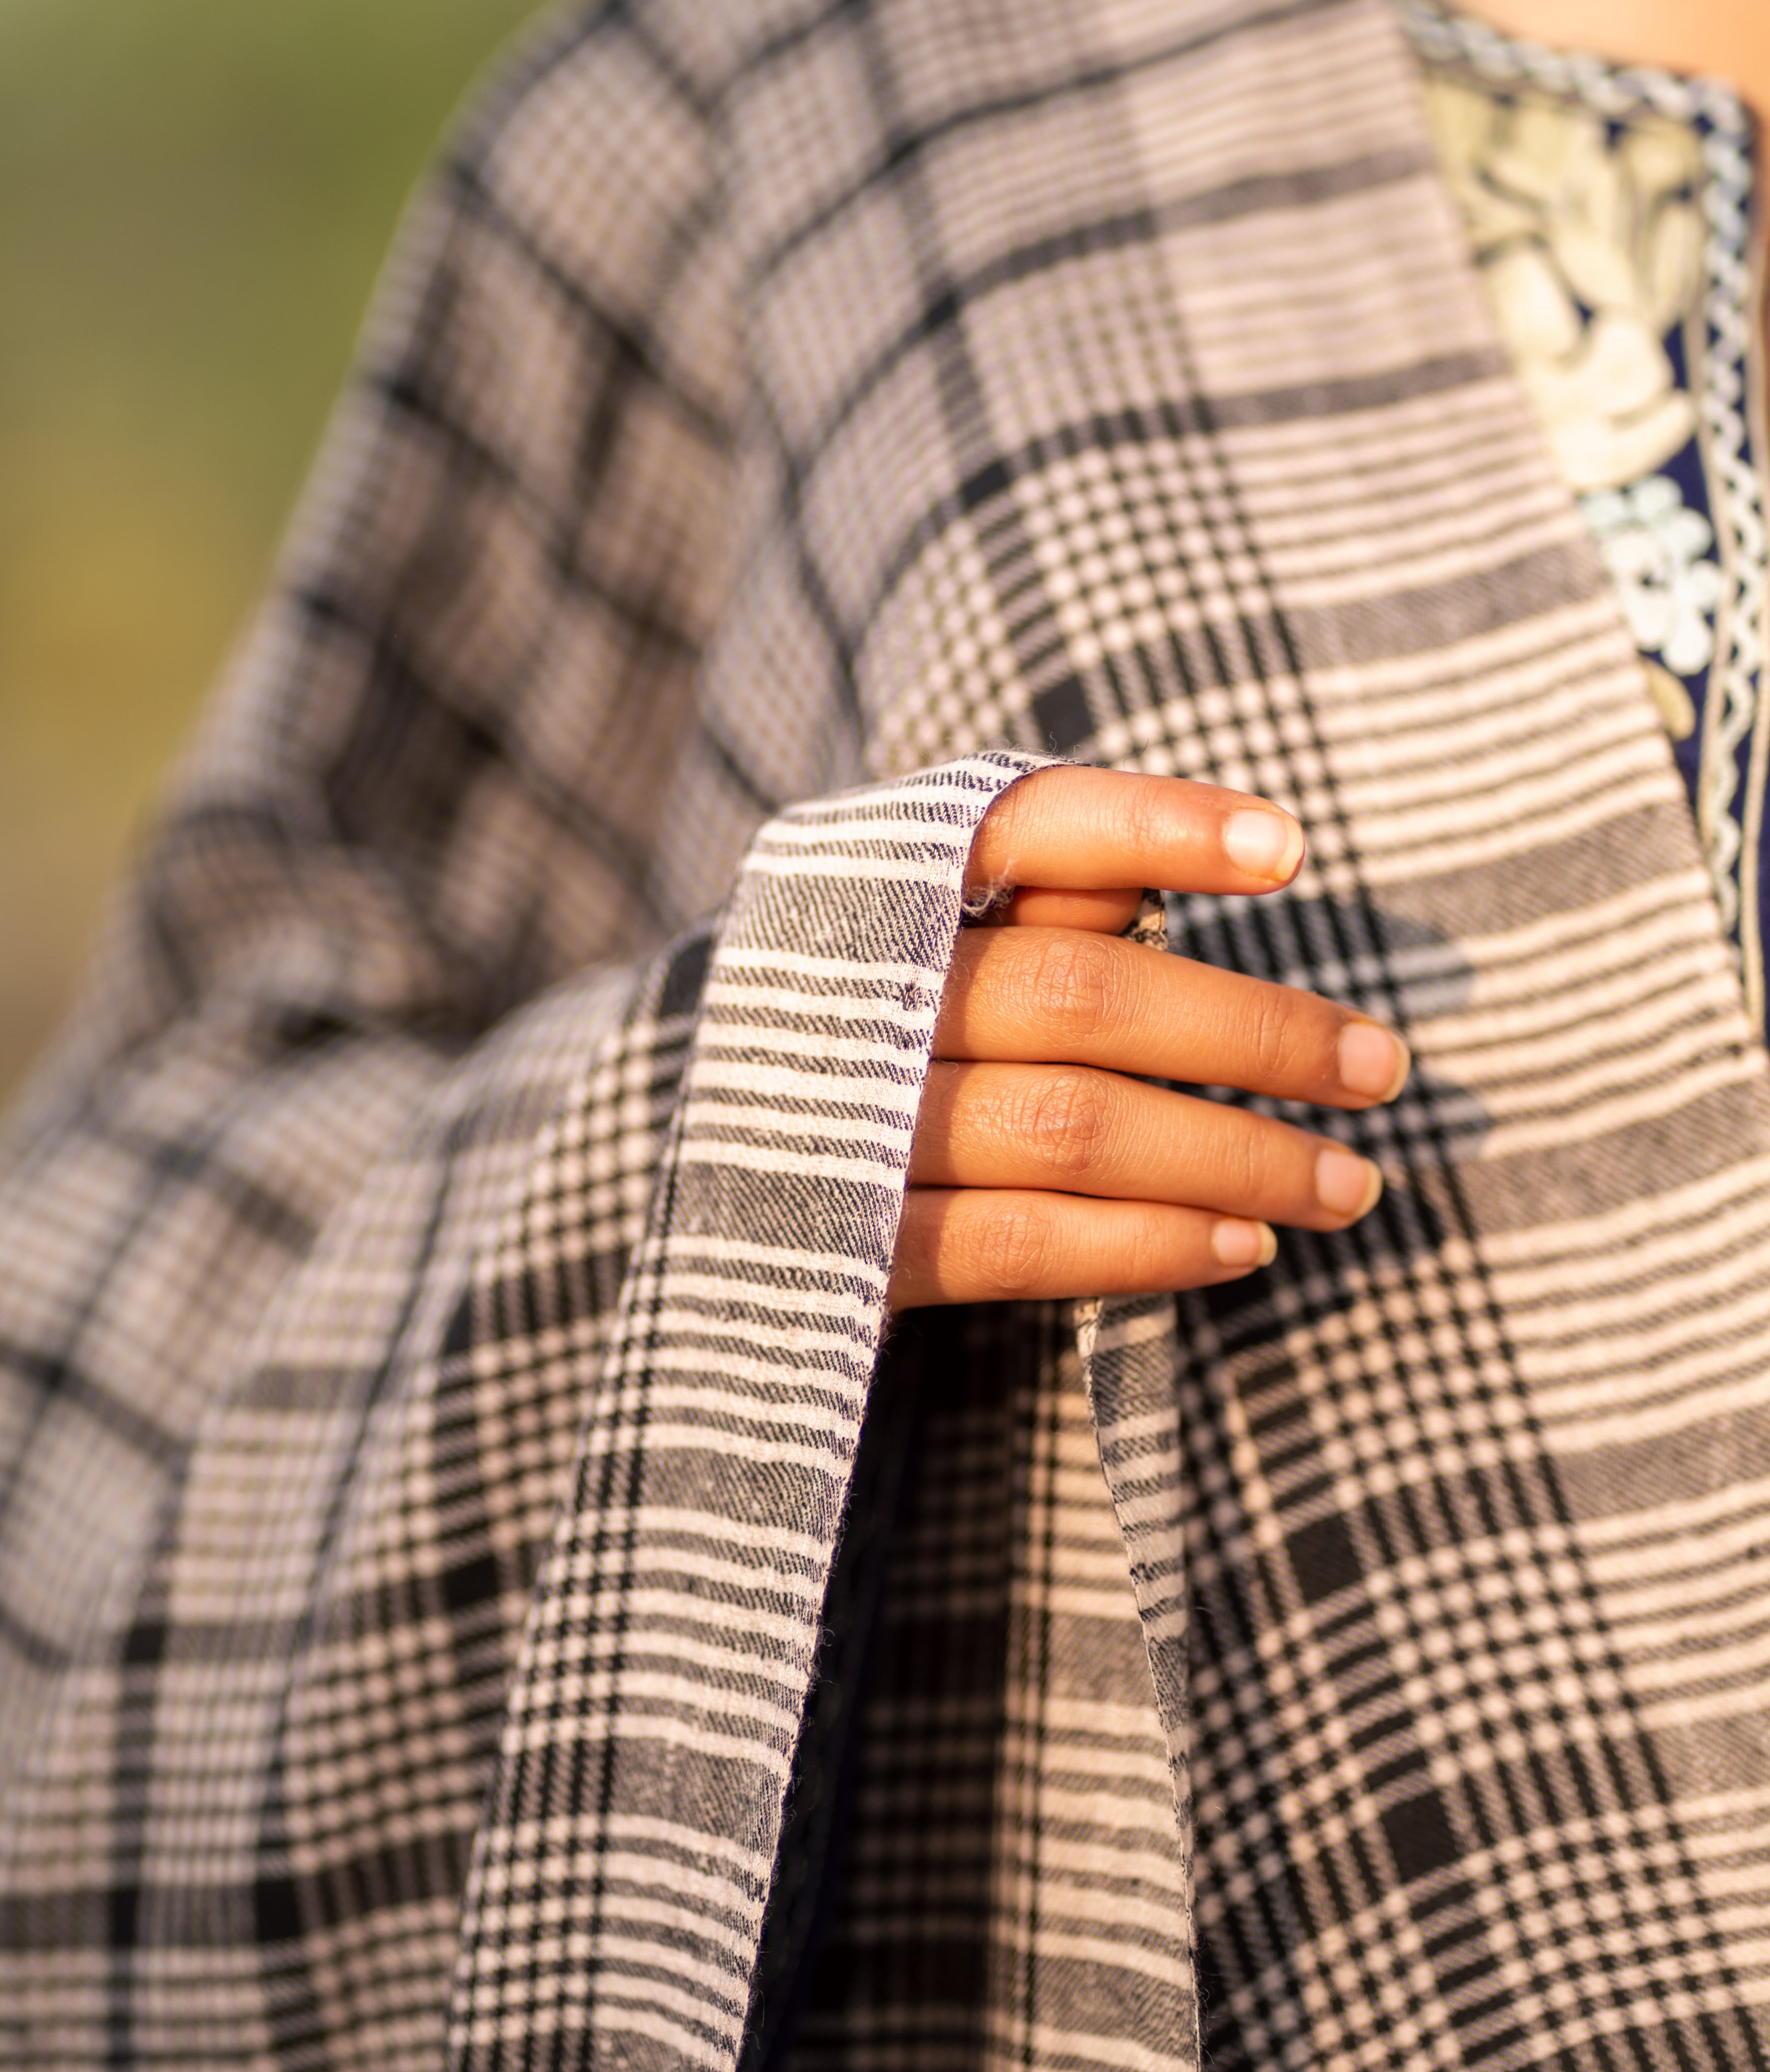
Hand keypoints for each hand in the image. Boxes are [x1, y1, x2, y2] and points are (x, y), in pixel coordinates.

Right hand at [887, 767, 1409, 1309]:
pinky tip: (1242, 1248)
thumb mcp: (936, 928)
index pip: (1027, 823)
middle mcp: (855, 992)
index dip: (1156, 825)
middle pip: (1081, 993)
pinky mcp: (845, 1245)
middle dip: (1250, 1030)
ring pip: (1068, 1127)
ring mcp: (843, 1124)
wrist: (690, 1153)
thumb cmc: (875, 1017)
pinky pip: (1018, 1246)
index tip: (1291, 849)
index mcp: (875, 883)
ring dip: (1229, 1154)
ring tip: (1346, 1184)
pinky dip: (1144, 1245)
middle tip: (1381, 1065)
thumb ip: (1057, 887)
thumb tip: (1250, 847)